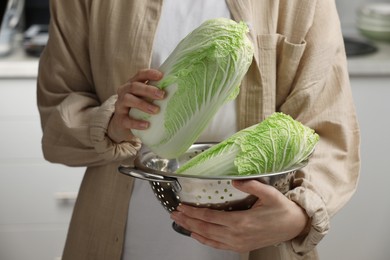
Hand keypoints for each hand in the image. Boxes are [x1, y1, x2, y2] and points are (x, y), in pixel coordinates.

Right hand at [107, 69, 164, 142]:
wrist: (123, 125)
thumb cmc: (139, 108)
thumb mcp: (145, 99)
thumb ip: (155, 94)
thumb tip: (177, 90)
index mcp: (132, 84)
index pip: (139, 75)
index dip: (149, 74)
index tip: (161, 76)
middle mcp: (124, 92)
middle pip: (134, 86)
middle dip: (148, 90)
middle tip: (162, 95)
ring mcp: (120, 105)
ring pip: (128, 99)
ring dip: (143, 104)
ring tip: (156, 110)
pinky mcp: (120, 119)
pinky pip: (126, 120)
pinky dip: (137, 122)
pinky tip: (147, 124)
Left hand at [170, 180, 308, 252]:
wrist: (293, 226)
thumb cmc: (281, 210)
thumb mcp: (269, 193)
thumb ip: (251, 185)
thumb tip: (234, 181)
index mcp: (241, 221)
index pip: (210, 217)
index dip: (193, 212)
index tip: (182, 206)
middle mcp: (236, 234)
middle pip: (205, 228)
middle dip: (187, 220)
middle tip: (174, 213)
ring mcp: (237, 243)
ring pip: (209, 238)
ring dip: (192, 230)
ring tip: (180, 222)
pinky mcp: (240, 246)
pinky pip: (217, 245)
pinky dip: (204, 240)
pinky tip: (196, 235)